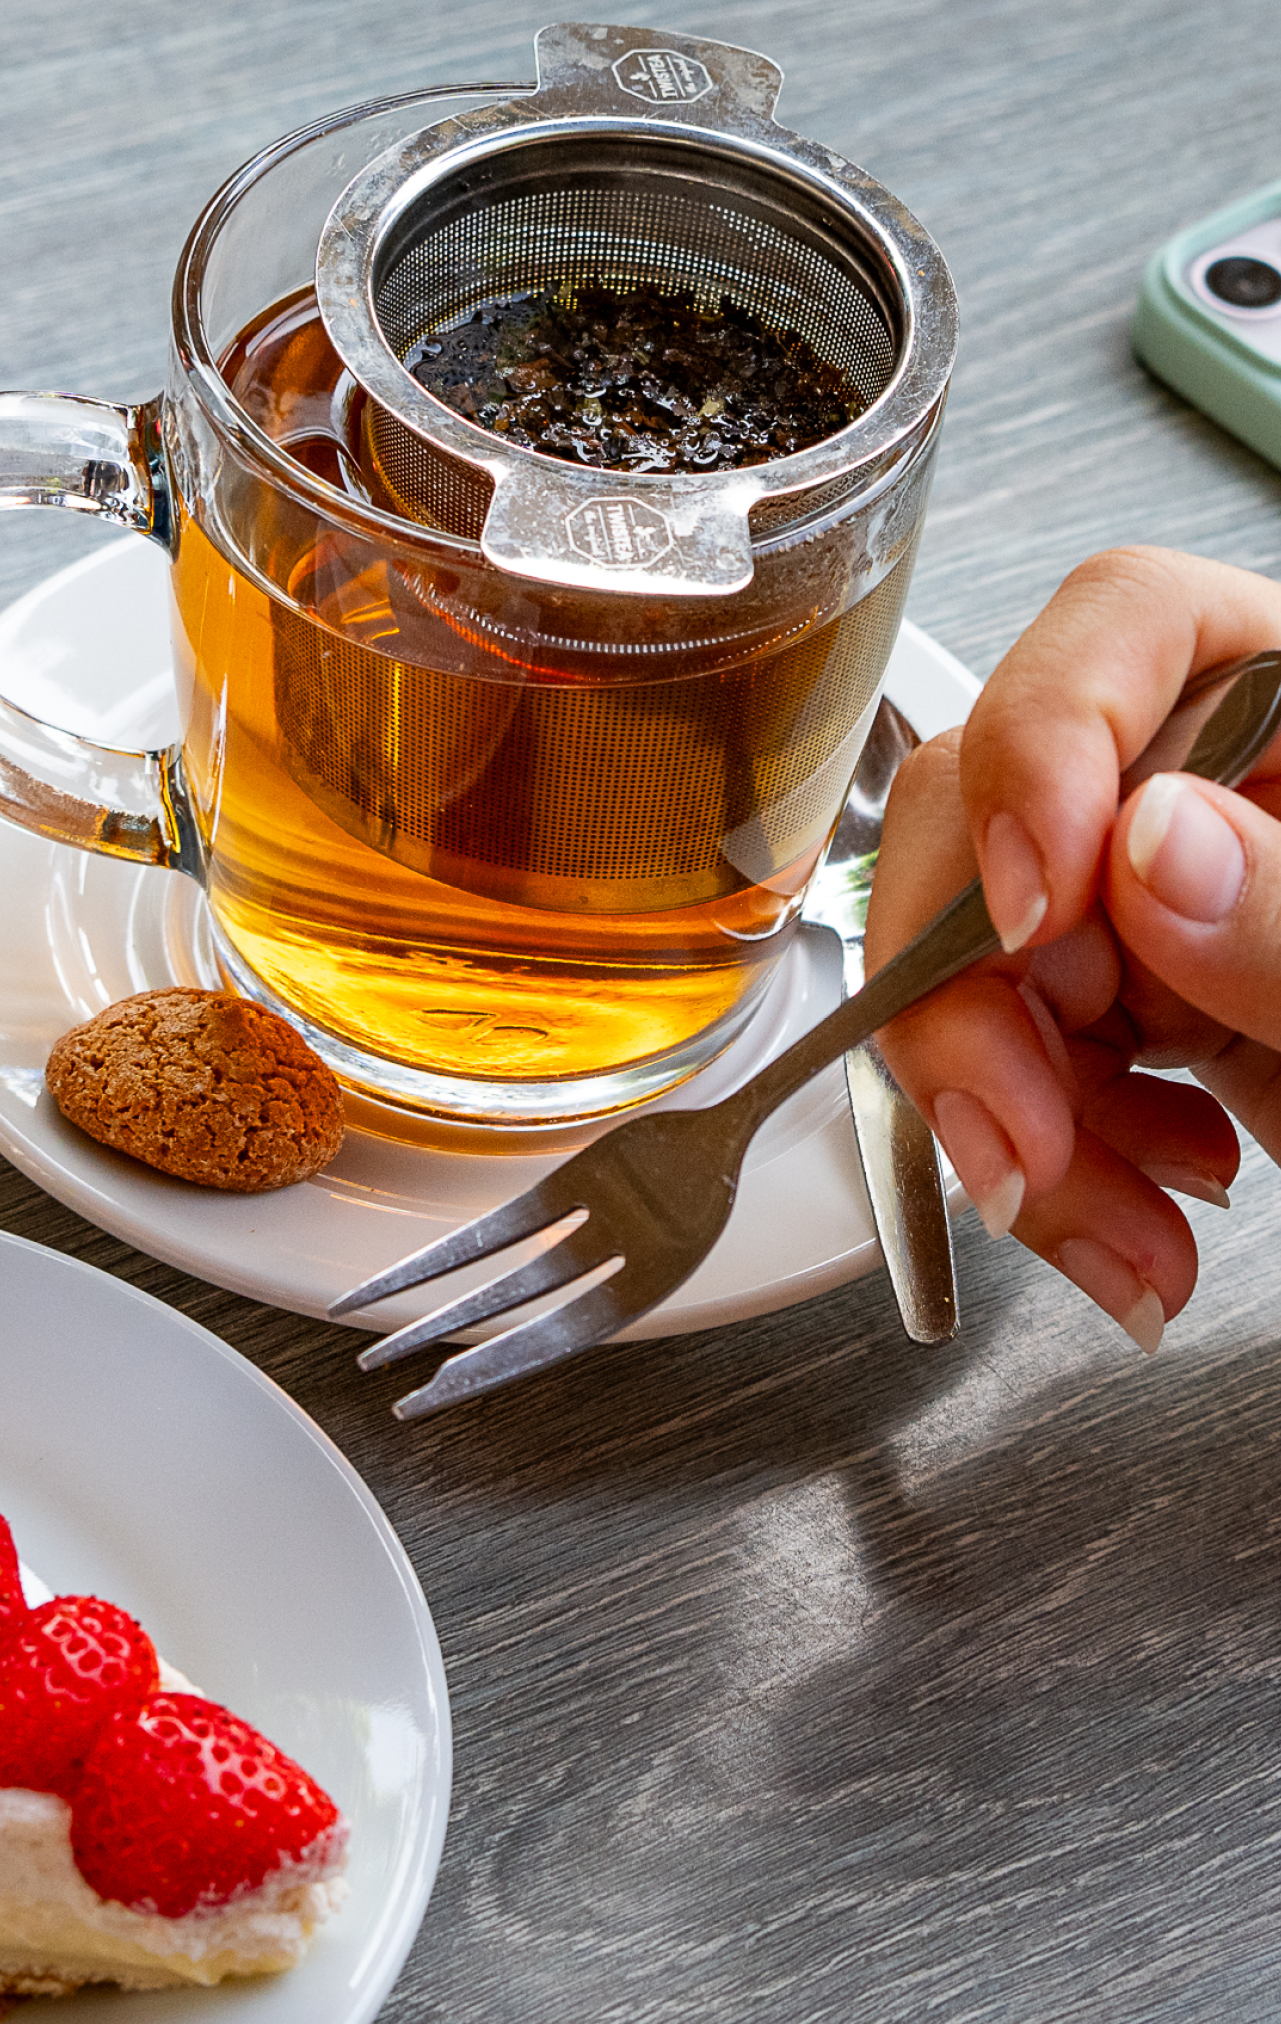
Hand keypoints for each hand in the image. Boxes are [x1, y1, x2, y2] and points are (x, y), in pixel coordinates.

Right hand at [866, 546, 1280, 1346]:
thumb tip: (1148, 846)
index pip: (1126, 628)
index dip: (1039, 752)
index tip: (1033, 916)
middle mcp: (1209, 782)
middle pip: (986, 820)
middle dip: (974, 1006)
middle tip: (1023, 1141)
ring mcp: (1152, 906)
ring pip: (962, 970)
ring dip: (1010, 1129)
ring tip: (1124, 1247)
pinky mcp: (1125, 1020)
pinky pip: (1007, 1069)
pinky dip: (1048, 1169)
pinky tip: (1135, 1223)